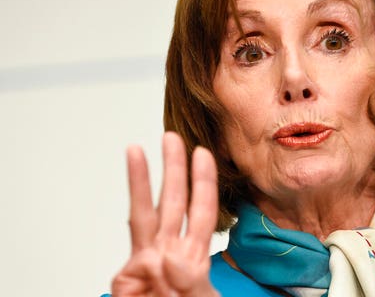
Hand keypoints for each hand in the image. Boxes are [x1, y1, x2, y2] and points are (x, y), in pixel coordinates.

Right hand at [112, 132, 219, 296]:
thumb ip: (196, 283)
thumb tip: (176, 265)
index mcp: (193, 259)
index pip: (201, 211)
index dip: (203, 182)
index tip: (203, 154)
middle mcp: (168, 253)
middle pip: (173, 202)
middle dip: (173, 169)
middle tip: (172, 137)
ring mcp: (146, 262)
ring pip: (144, 213)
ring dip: (141, 180)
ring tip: (137, 149)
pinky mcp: (126, 277)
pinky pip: (129, 246)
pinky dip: (127, 219)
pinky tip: (126, 192)